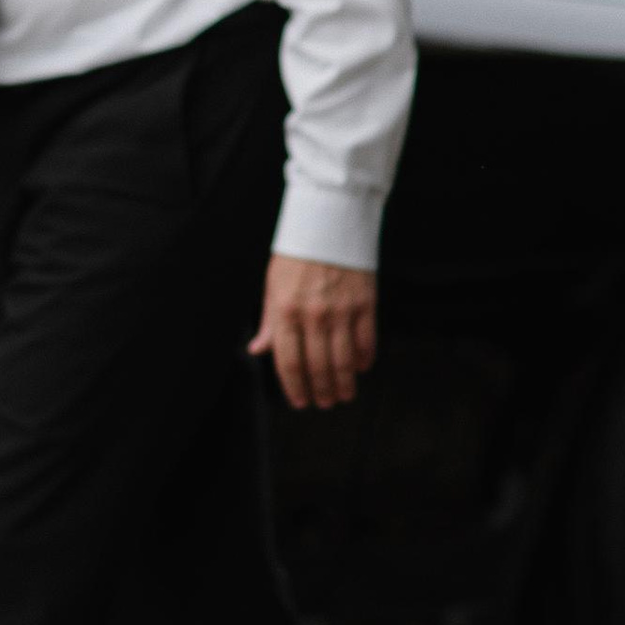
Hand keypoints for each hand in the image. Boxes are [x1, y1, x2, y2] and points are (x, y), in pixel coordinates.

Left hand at [251, 255, 376, 410]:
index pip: (288, 362)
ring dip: (343, 384)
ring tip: (343, 395)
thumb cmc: (296, 254)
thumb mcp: (273, 285)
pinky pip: (367, 342)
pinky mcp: (365, 304)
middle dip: (321, 392)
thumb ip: (269, 322)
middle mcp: (313, 315)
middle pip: (318, 367)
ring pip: (344, 361)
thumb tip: (257, 350)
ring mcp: (341, 311)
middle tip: (324, 403)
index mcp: (285, 311)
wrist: (329, 222)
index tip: (300, 402)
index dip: (294, 388)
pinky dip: (364, 360)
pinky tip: (360, 368)